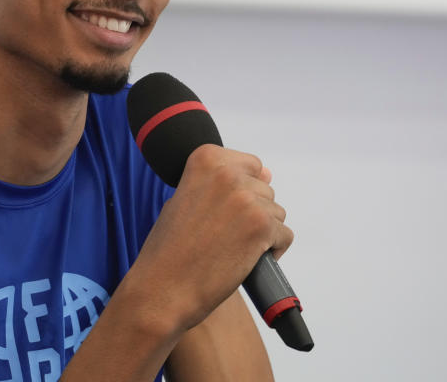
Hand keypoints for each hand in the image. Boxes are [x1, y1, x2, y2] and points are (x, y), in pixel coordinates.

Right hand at [129, 144, 293, 331]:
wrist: (162, 288)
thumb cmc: (171, 248)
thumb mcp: (188, 198)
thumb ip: (223, 181)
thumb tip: (268, 174)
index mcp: (206, 158)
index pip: (250, 165)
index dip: (240, 193)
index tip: (220, 213)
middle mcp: (227, 172)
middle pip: (264, 190)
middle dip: (251, 213)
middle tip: (222, 236)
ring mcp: (246, 198)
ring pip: (276, 213)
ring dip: (260, 232)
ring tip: (230, 248)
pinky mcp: (261, 225)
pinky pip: (284, 235)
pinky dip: (271, 251)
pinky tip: (243, 260)